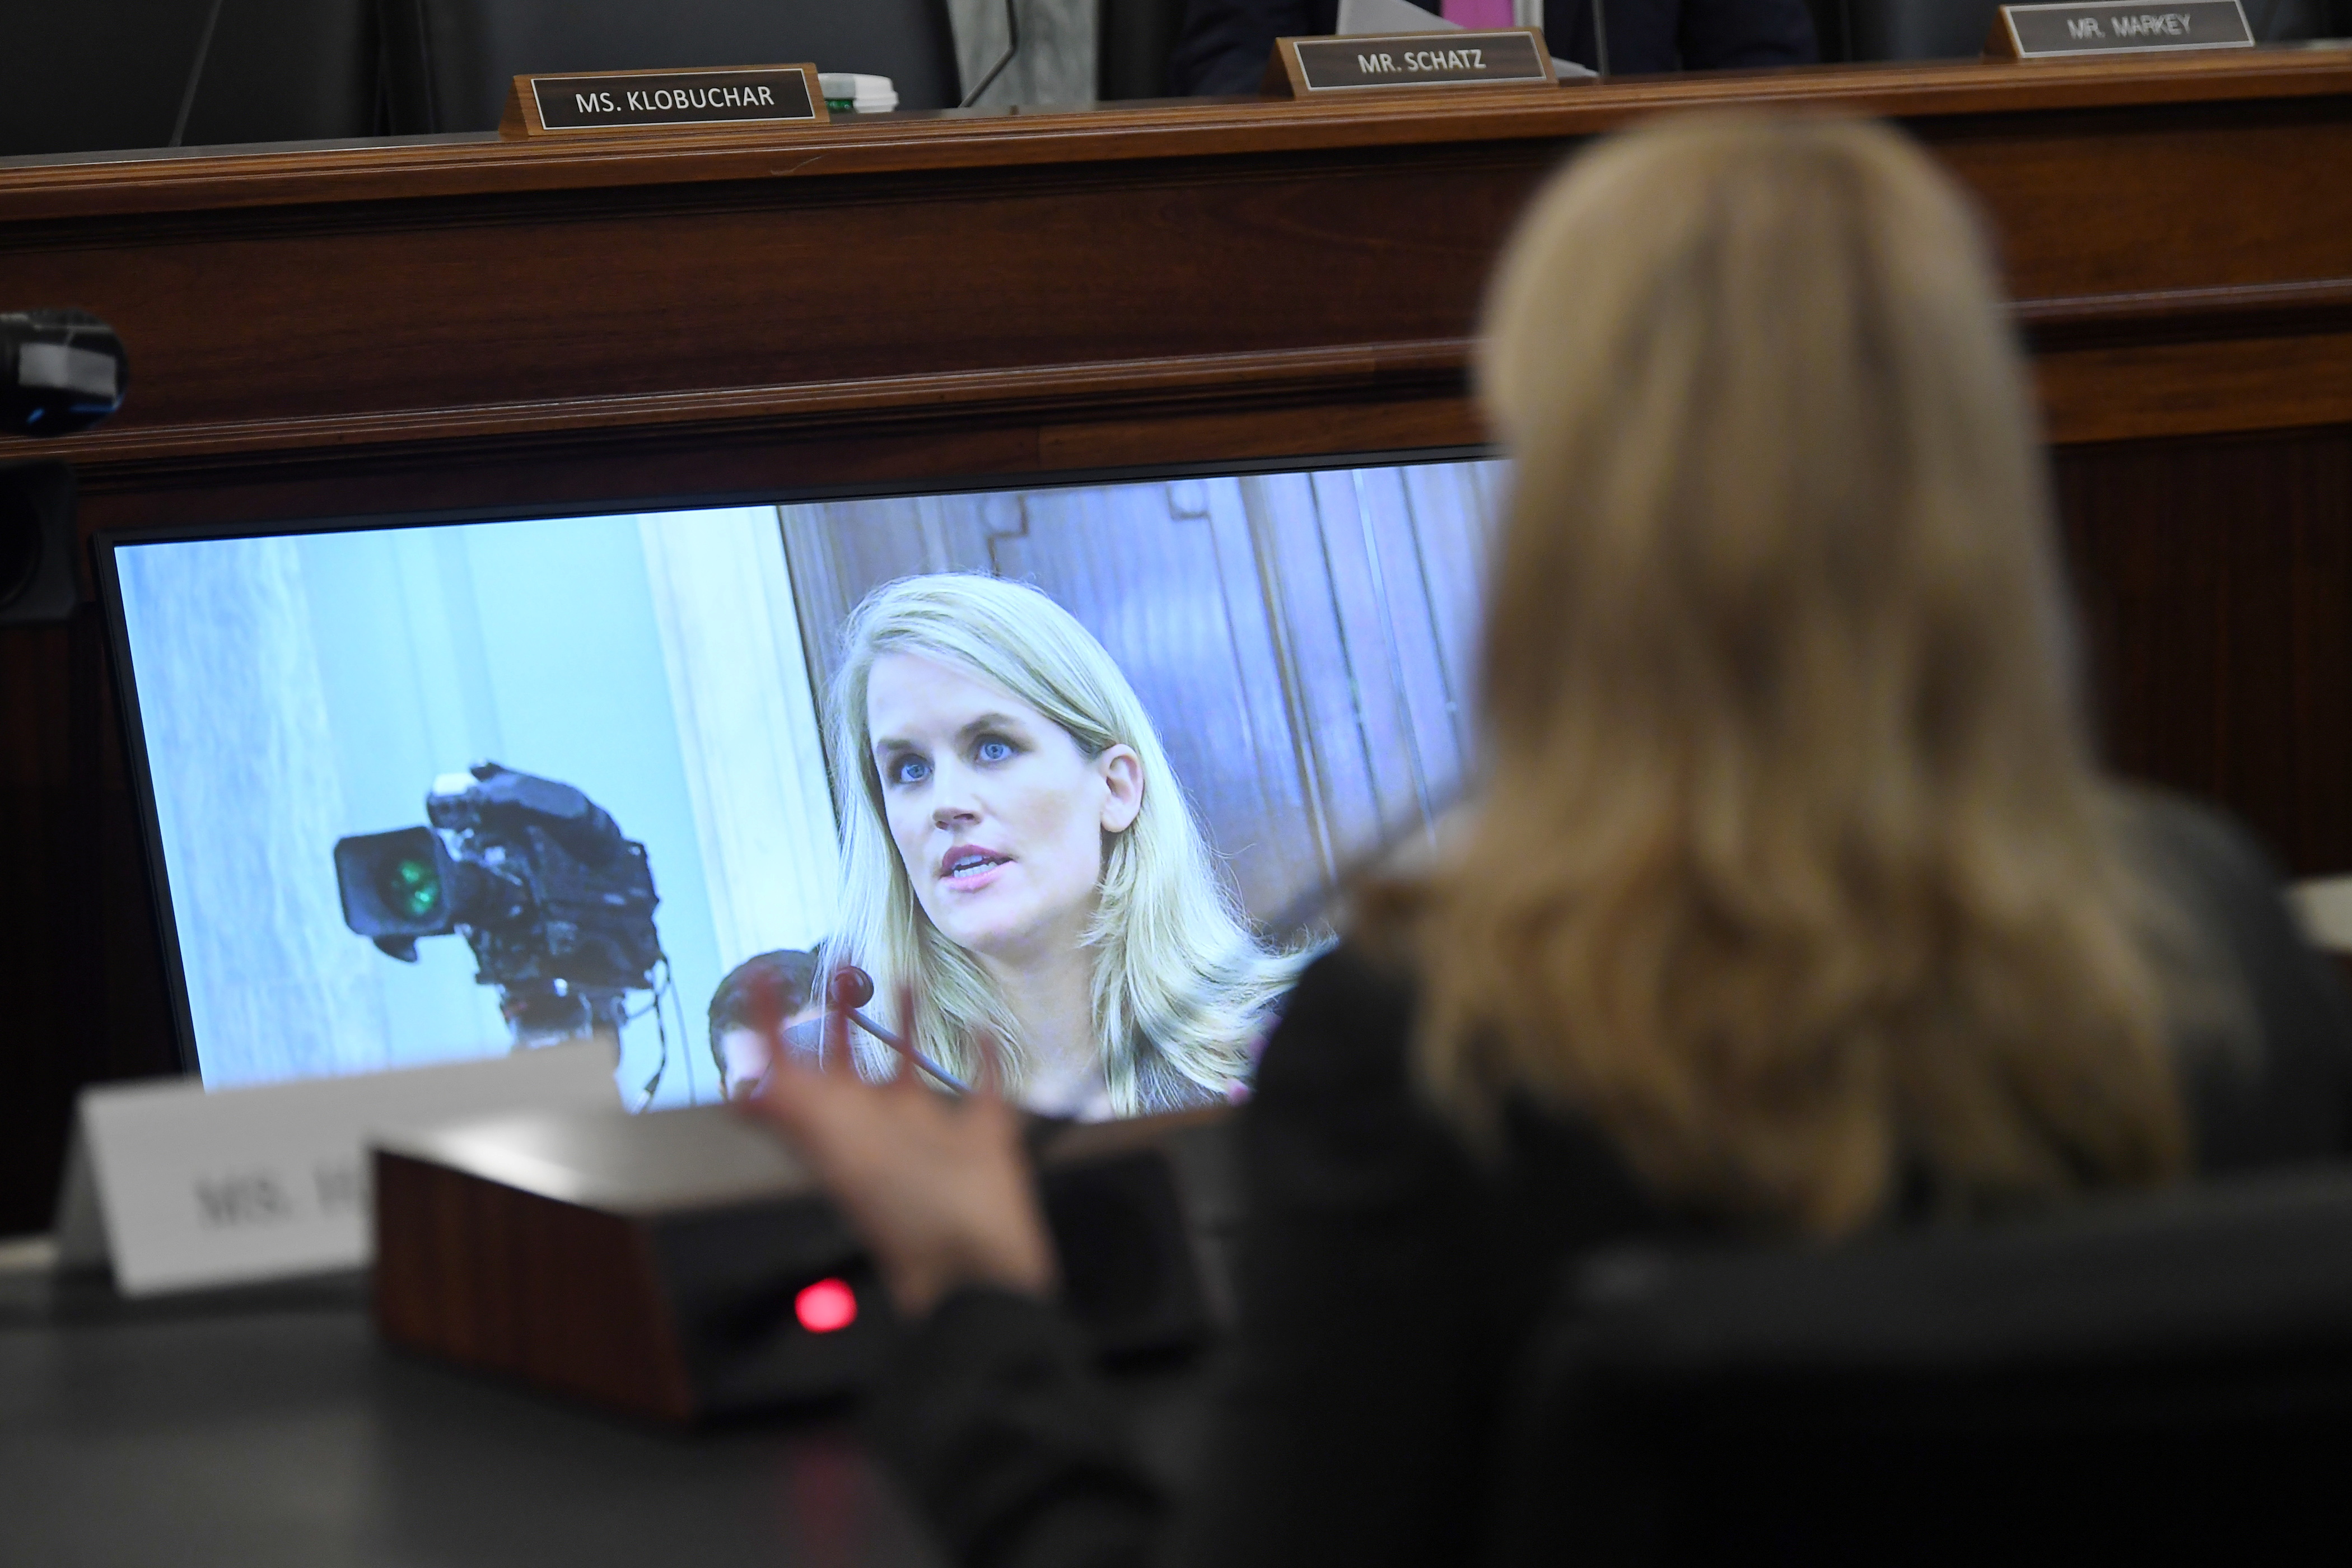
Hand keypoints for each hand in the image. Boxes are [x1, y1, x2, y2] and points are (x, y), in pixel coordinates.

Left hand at [739, 995, 1056, 1318]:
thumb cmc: (906, 1208)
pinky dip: (982, 1055)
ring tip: (904, 977)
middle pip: (847, 1067)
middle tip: (835, 969)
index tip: (763, 975)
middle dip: (836, 1021)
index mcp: (837, 1130)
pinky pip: (979, 1084)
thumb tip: (739, 1084)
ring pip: (910, 1068)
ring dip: (905, 1026)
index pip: (791, 1069)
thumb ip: (794, 1115)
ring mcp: (929, 1132)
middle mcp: (876, 1128)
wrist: (975, 1260)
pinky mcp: (982, 1132)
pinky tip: (983, 1024)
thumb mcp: (840, 1154)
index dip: (771, 1027)